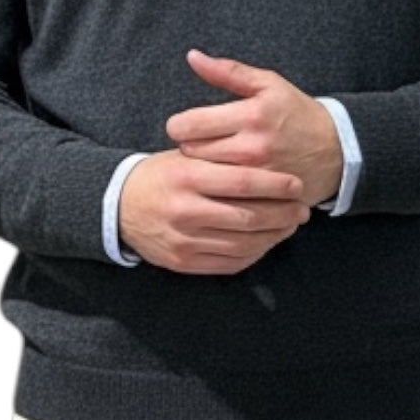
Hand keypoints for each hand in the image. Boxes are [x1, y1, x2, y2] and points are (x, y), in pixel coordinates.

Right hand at [118, 148, 310, 274]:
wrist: (117, 206)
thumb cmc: (161, 175)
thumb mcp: (184, 156)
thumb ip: (220, 160)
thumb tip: (271, 164)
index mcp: (186, 176)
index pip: (241, 182)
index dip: (274, 185)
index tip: (296, 184)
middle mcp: (185, 210)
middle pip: (247, 216)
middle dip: (282, 214)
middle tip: (302, 208)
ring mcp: (184, 240)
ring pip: (242, 243)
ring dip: (274, 235)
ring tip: (290, 224)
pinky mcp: (183, 262)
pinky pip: (230, 262)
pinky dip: (255, 253)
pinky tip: (267, 241)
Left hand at [166, 50, 343, 207]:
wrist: (336, 150)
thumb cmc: (296, 112)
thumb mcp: (267, 84)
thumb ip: (227, 71)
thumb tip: (192, 57)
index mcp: (251, 115)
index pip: (188, 125)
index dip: (179, 125)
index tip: (186, 125)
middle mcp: (252, 148)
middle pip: (191, 152)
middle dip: (189, 146)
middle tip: (200, 142)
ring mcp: (258, 177)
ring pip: (204, 176)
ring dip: (201, 168)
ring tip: (211, 160)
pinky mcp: (263, 198)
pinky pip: (223, 197)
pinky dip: (218, 189)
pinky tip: (224, 180)